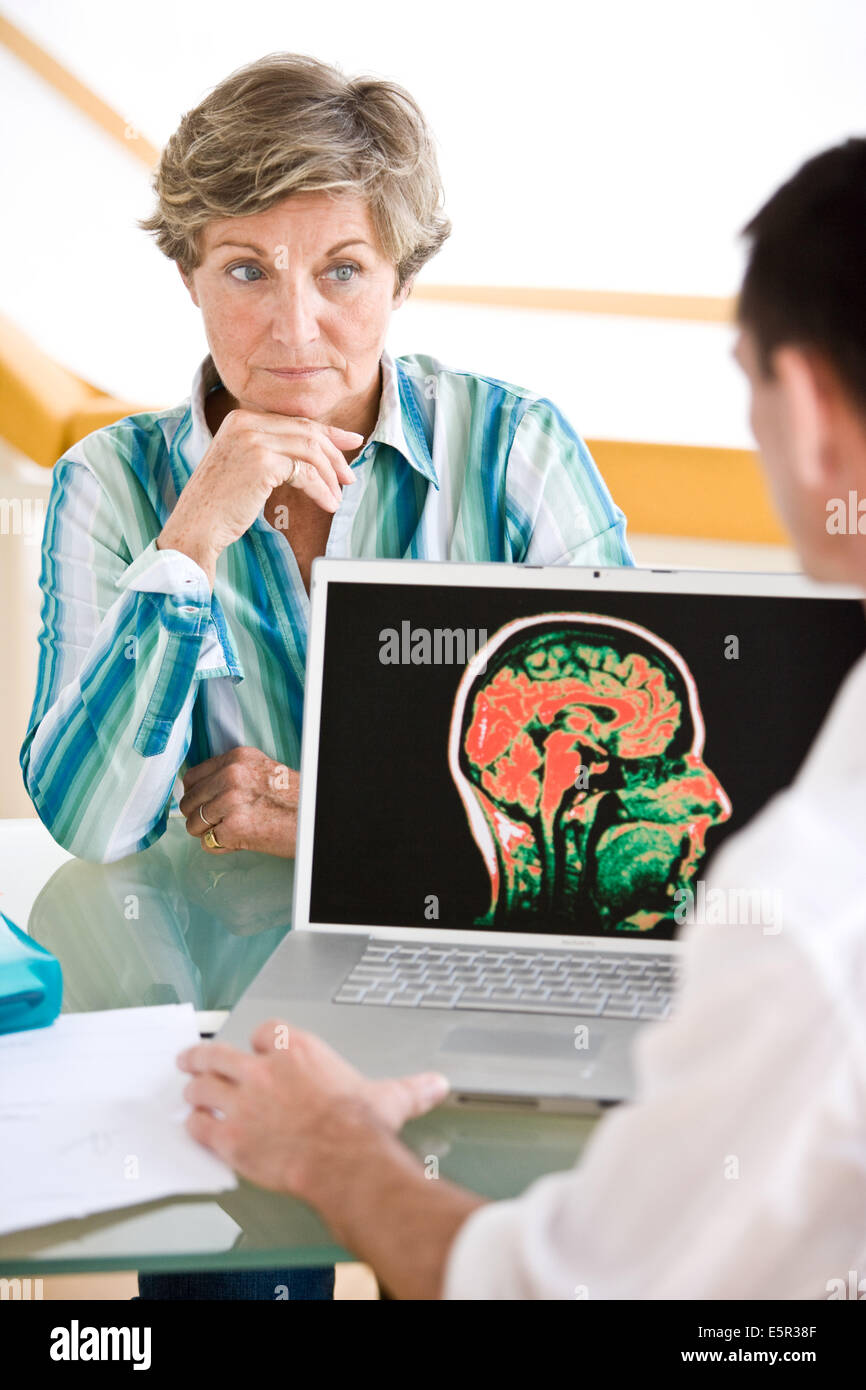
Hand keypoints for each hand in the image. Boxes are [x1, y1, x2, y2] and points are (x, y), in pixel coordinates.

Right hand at [157, 408, 362, 579]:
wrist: (196, 526)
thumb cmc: (220, 504)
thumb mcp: (243, 466)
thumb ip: (270, 451)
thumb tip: (313, 452)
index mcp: (241, 419)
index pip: (295, 421)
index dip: (328, 432)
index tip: (351, 442)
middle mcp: (245, 423)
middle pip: (307, 432)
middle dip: (335, 455)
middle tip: (349, 477)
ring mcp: (253, 440)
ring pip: (310, 451)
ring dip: (330, 477)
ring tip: (337, 497)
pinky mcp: (262, 462)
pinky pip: (305, 472)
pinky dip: (321, 489)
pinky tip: (328, 503)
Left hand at [178, 1021, 450, 1195]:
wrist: (345, 1160)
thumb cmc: (361, 1127)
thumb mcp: (389, 1096)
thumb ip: (411, 1087)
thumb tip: (437, 1084)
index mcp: (296, 1050)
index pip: (262, 1032)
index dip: (257, 1042)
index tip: (255, 1049)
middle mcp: (263, 1069)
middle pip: (217, 1054)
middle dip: (200, 1056)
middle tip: (189, 1057)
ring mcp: (243, 1102)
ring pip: (202, 1087)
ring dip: (193, 1090)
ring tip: (188, 1093)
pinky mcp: (230, 1137)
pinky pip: (200, 1126)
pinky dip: (195, 1127)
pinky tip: (195, 1129)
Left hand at [180, 745, 298, 857]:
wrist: (315, 819)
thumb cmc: (294, 800)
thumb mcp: (262, 771)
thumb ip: (232, 775)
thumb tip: (204, 792)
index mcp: (238, 759)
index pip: (192, 777)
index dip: (194, 795)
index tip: (203, 805)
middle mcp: (231, 775)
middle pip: (189, 801)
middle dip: (198, 816)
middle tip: (216, 823)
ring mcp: (231, 801)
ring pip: (194, 824)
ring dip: (208, 832)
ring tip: (229, 832)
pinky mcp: (234, 827)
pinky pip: (208, 843)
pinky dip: (220, 846)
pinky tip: (238, 841)